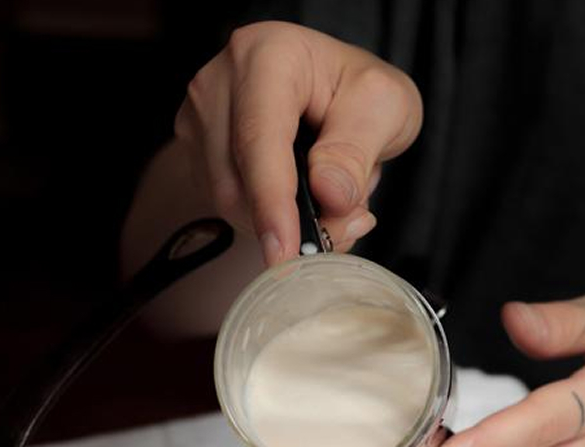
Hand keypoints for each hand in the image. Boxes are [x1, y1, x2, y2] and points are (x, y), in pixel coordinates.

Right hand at [173, 21, 422, 263]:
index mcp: (267, 56)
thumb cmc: (360, 93)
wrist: (335, 92)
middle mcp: (220, 83)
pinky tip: (303, 201)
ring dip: (287, 223)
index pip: (260, 140)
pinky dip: (272, 220)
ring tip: (333, 200)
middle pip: (239, 182)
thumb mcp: (386, 108)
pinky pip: (229, 207)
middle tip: (348, 222)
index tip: (285, 251)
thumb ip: (357, 151)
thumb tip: (329, 195)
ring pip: (231, 204)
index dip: (272, 202)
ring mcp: (201, 119)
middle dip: (293, 222)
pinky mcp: (198, 152)